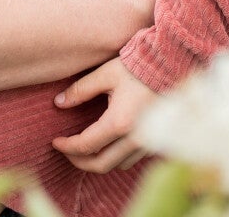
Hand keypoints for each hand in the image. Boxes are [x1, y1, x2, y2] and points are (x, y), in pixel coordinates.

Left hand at [53, 58, 158, 172]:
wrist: (172, 63)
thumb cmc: (138, 66)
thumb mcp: (106, 73)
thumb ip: (81, 90)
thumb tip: (58, 103)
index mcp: (119, 123)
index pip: (86, 146)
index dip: (66, 147)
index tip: (55, 142)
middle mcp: (135, 138)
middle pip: (100, 165)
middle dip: (79, 162)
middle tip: (67, 151)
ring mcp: (148, 142)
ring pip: (118, 165)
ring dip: (100, 161)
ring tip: (87, 149)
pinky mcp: (156, 140)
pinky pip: (133, 158)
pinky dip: (117, 156)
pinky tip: (110, 144)